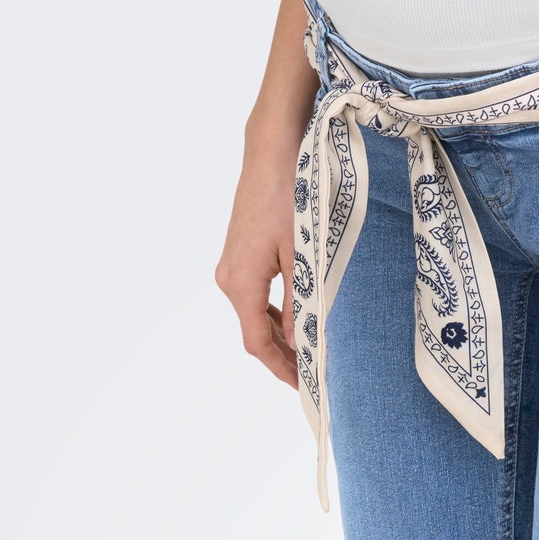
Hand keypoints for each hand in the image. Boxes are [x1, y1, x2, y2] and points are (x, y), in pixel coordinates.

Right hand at [215, 140, 300, 389]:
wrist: (271, 153)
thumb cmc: (289, 197)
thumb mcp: (302, 255)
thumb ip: (299, 303)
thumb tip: (298, 340)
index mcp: (241, 282)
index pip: (256, 342)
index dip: (280, 368)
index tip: (301, 385)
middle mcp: (228, 278)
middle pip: (253, 332)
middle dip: (281, 356)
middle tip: (309, 375)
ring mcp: (230, 266)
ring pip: (253, 314)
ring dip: (277, 336)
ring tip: (305, 353)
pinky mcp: (237, 256)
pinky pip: (253, 296)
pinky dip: (271, 314)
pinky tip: (292, 322)